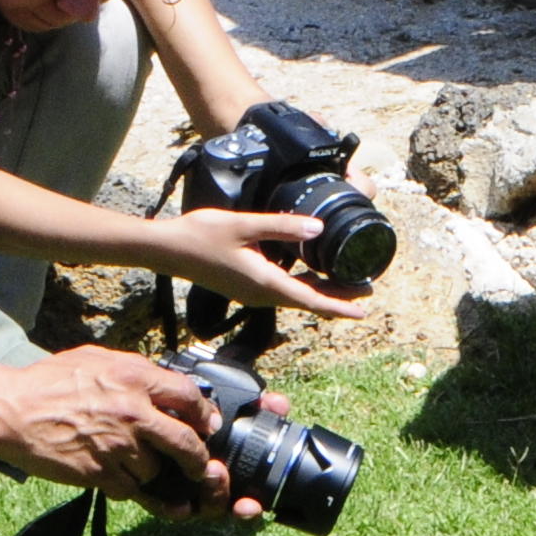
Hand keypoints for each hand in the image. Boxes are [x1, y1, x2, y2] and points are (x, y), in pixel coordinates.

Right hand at [0, 346, 232, 511]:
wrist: (11, 411)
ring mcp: (117, 446)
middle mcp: (133, 412)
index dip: (203, 413)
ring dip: (148, 469)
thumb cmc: (49, 382)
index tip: (206, 423)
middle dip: (196, 458)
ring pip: (154, 470)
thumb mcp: (96, 359)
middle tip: (197, 464)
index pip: (188, 396)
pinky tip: (111, 474)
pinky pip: (128, 488)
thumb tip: (164, 381)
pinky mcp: (99, 473)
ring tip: (129, 461)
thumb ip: (134, 369)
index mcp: (134, 378)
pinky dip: (125, 485)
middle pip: (186, 443)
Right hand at [151, 207, 355, 316]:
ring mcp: (253, 292)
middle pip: (308, 301)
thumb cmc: (202, 235)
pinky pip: (282, 290)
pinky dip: (303, 286)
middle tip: (366, 292)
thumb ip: (282, 226)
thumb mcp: (245, 225)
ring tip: (347, 284)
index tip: (362, 310)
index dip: (339, 305)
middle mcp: (261, 293)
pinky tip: (311, 274)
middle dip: (338, 299)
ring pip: (296, 296)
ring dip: (322, 292)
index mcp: (265, 282)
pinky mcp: (246, 285)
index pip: (310, 299)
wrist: (168, 249)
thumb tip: (318, 228)